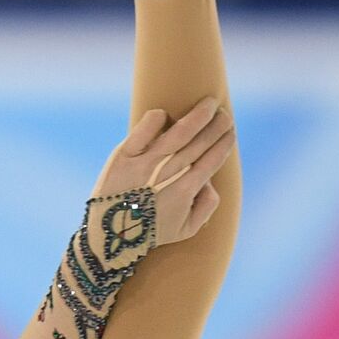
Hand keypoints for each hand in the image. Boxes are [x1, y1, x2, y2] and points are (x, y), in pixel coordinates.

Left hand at [90, 95, 235, 246]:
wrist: (108, 234)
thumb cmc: (149, 231)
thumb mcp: (186, 229)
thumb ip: (206, 206)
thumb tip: (210, 181)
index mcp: (185, 192)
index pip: (211, 161)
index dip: (223, 145)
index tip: (231, 133)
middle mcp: (167, 174)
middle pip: (199, 144)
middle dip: (216, 127)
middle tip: (225, 115)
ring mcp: (145, 163)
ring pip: (178, 133)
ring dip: (197, 116)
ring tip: (209, 104)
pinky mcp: (123, 155)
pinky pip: (142, 130)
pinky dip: (156, 119)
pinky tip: (166, 113)